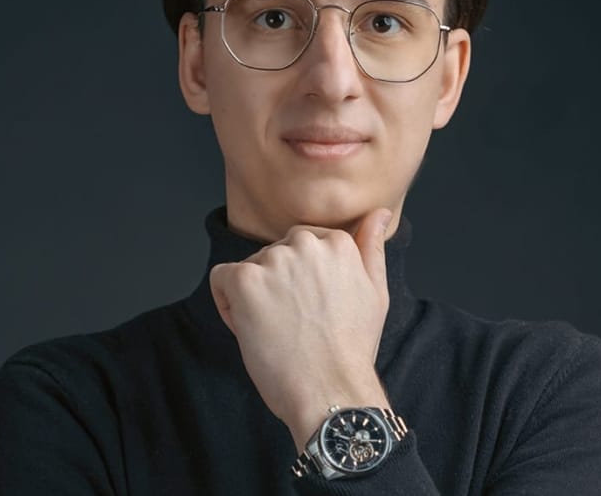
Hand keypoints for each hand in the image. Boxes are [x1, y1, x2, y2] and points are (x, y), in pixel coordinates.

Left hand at [209, 208, 392, 451]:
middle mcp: (305, 243)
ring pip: (250, 267)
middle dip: (277, 283)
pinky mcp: (246, 279)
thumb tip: (379, 211)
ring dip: (254, 295)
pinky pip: (221, 278)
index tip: (310, 309)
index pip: (301, 245)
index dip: (300, 280)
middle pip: (274, 254)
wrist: (330, 389)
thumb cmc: (352, 348)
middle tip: (293, 323)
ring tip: (274, 330)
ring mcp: (274, 260)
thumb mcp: (375, 292)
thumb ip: (372, 246)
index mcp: (336, 242)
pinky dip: (227, 302)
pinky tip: (247, 326)